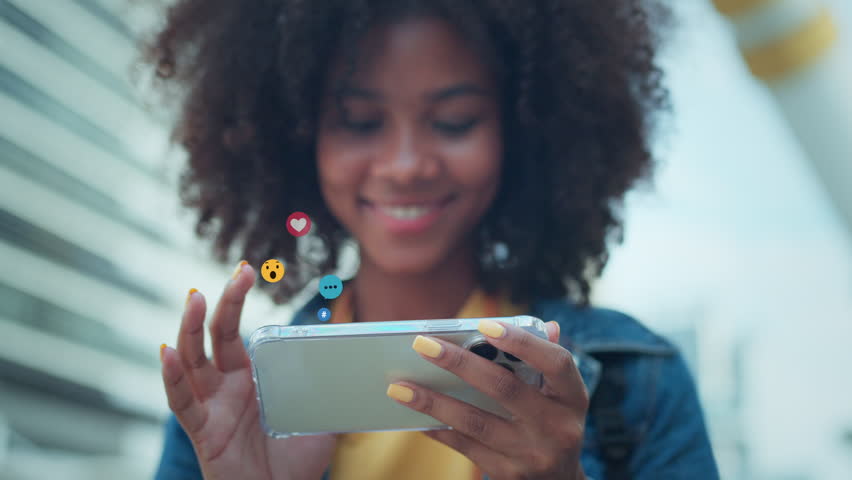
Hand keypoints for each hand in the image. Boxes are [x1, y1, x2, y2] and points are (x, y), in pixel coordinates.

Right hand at [160, 262, 336, 479]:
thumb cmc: (296, 462)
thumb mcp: (320, 415)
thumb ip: (334, 388)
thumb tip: (366, 363)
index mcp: (246, 377)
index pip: (234, 331)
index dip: (235, 301)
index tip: (246, 270)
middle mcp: (222, 387)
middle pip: (213, 337)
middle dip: (221, 303)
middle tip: (237, 272)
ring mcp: (210, 406)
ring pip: (191, 361)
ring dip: (189, 329)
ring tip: (193, 298)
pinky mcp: (203, 431)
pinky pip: (181, 403)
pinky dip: (171, 378)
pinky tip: (167, 353)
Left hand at [387, 320, 587, 479]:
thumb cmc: (553, 425)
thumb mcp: (561, 397)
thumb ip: (546, 362)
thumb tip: (540, 326)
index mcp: (573, 398)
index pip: (555, 362)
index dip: (522, 342)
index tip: (484, 325)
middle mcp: (558, 427)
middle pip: (503, 387)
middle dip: (459, 363)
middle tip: (421, 344)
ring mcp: (532, 454)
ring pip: (474, 421)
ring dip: (433, 402)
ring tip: (398, 386)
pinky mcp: (508, 474)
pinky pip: (464, 446)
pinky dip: (437, 428)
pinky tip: (415, 415)